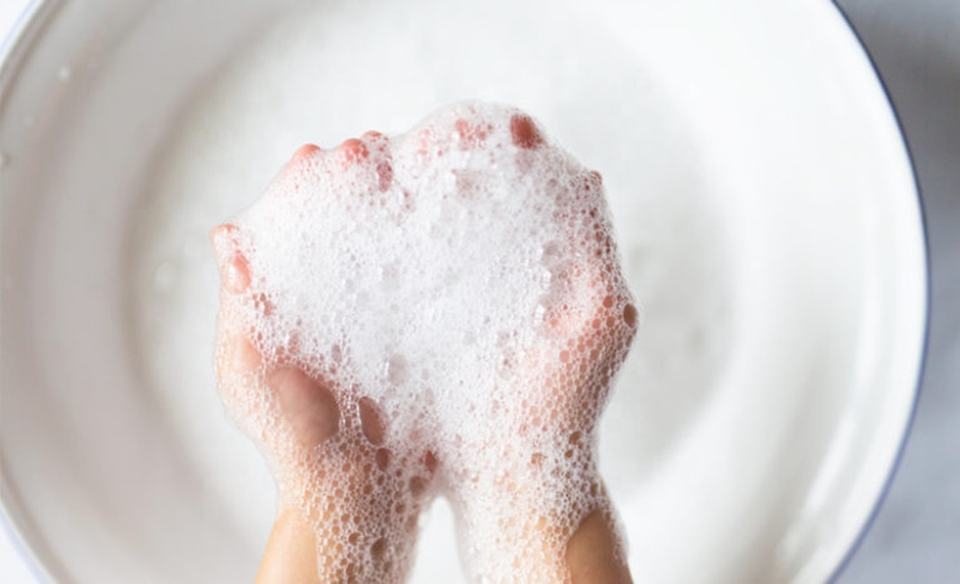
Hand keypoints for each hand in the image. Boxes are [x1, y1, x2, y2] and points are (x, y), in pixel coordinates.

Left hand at [211, 143, 435, 582]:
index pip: (308, 220)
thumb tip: (227, 236)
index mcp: (307, 297)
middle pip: (366, 215)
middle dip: (371, 175)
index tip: (320, 157)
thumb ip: (243, 308)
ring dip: (422, 191)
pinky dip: (466, 240)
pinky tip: (475, 212)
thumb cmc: (299, 444)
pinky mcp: (443, 333)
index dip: (313, 183)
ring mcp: (401, 312)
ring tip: (427, 157)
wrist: (360, 500)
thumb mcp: (251, 374)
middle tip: (371, 151)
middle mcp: (354, 296)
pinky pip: (456, 278)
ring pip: (415, 235)